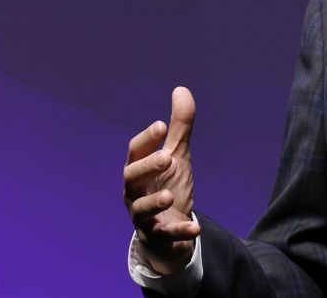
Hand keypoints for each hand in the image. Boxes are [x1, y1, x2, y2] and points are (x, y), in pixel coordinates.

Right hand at [123, 86, 200, 273]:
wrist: (170, 230)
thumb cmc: (168, 185)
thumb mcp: (177, 155)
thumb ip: (179, 127)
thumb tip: (181, 89)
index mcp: (138, 170)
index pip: (134, 152)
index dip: (146, 139)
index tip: (162, 125)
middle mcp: (135, 192)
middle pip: (132, 178)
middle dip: (147, 167)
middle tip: (168, 158)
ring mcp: (143, 217)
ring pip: (141, 210)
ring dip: (155, 201)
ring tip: (171, 194)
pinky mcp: (156, 236)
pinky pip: (164, 235)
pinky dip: (179, 232)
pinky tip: (195, 228)